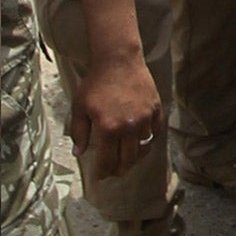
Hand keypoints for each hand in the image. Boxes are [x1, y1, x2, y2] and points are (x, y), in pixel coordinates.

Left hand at [72, 51, 160, 179]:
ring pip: (143, 147)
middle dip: (120, 170)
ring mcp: (145, 118)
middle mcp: (129, 127)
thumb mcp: (80, 108)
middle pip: (128, 160)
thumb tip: (79, 153)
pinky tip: (142, 140)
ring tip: (129, 157)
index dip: (103, 173)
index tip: (100, 176)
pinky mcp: (156, 108)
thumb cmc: (96, 83)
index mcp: (108, 129)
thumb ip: (79, 133)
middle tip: (115, 171)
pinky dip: (150, 139)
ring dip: (135, 155)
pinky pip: (156, 131)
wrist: (118, 59)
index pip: (107, 162)